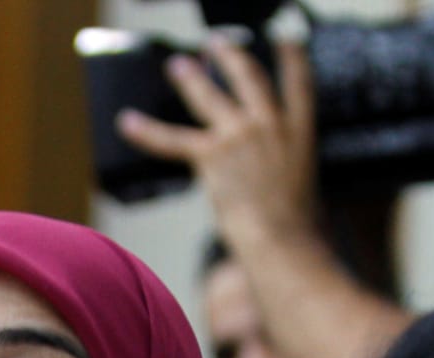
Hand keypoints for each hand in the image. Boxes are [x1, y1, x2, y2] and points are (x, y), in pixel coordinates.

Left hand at [117, 37, 317, 253]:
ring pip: (209, 95)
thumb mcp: (306, 190)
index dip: (291, 57)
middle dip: (230, 56)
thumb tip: (282, 188)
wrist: (284, 241)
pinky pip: (171, 139)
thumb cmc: (297, 229)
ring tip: (177, 66)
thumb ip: (289, 175)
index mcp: (299, 133)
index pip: (299, 83)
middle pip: (249, 76)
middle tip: (216, 44)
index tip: (285, 40)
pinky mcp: (212, 155)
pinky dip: (146, 130)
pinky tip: (127, 122)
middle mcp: (270, 125)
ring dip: (191, 77)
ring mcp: (240, 136)